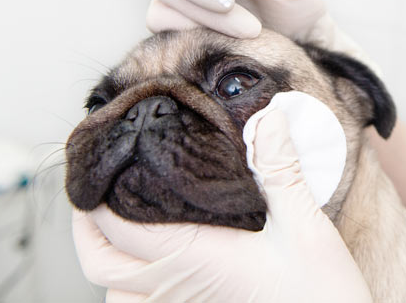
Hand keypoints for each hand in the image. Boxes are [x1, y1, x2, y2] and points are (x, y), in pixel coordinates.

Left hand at [72, 110, 372, 302]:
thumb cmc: (319, 295)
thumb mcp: (304, 227)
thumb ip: (281, 171)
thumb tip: (268, 120)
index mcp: (193, 256)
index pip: (118, 227)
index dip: (95, 196)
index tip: (97, 163)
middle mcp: (177, 284)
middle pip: (101, 263)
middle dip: (86, 226)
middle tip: (91, 191)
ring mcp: (184, 302)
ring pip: (116, 287)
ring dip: (105, 252)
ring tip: (111, 218)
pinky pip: (140, 300)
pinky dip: (128, 278)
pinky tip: (149, 255)